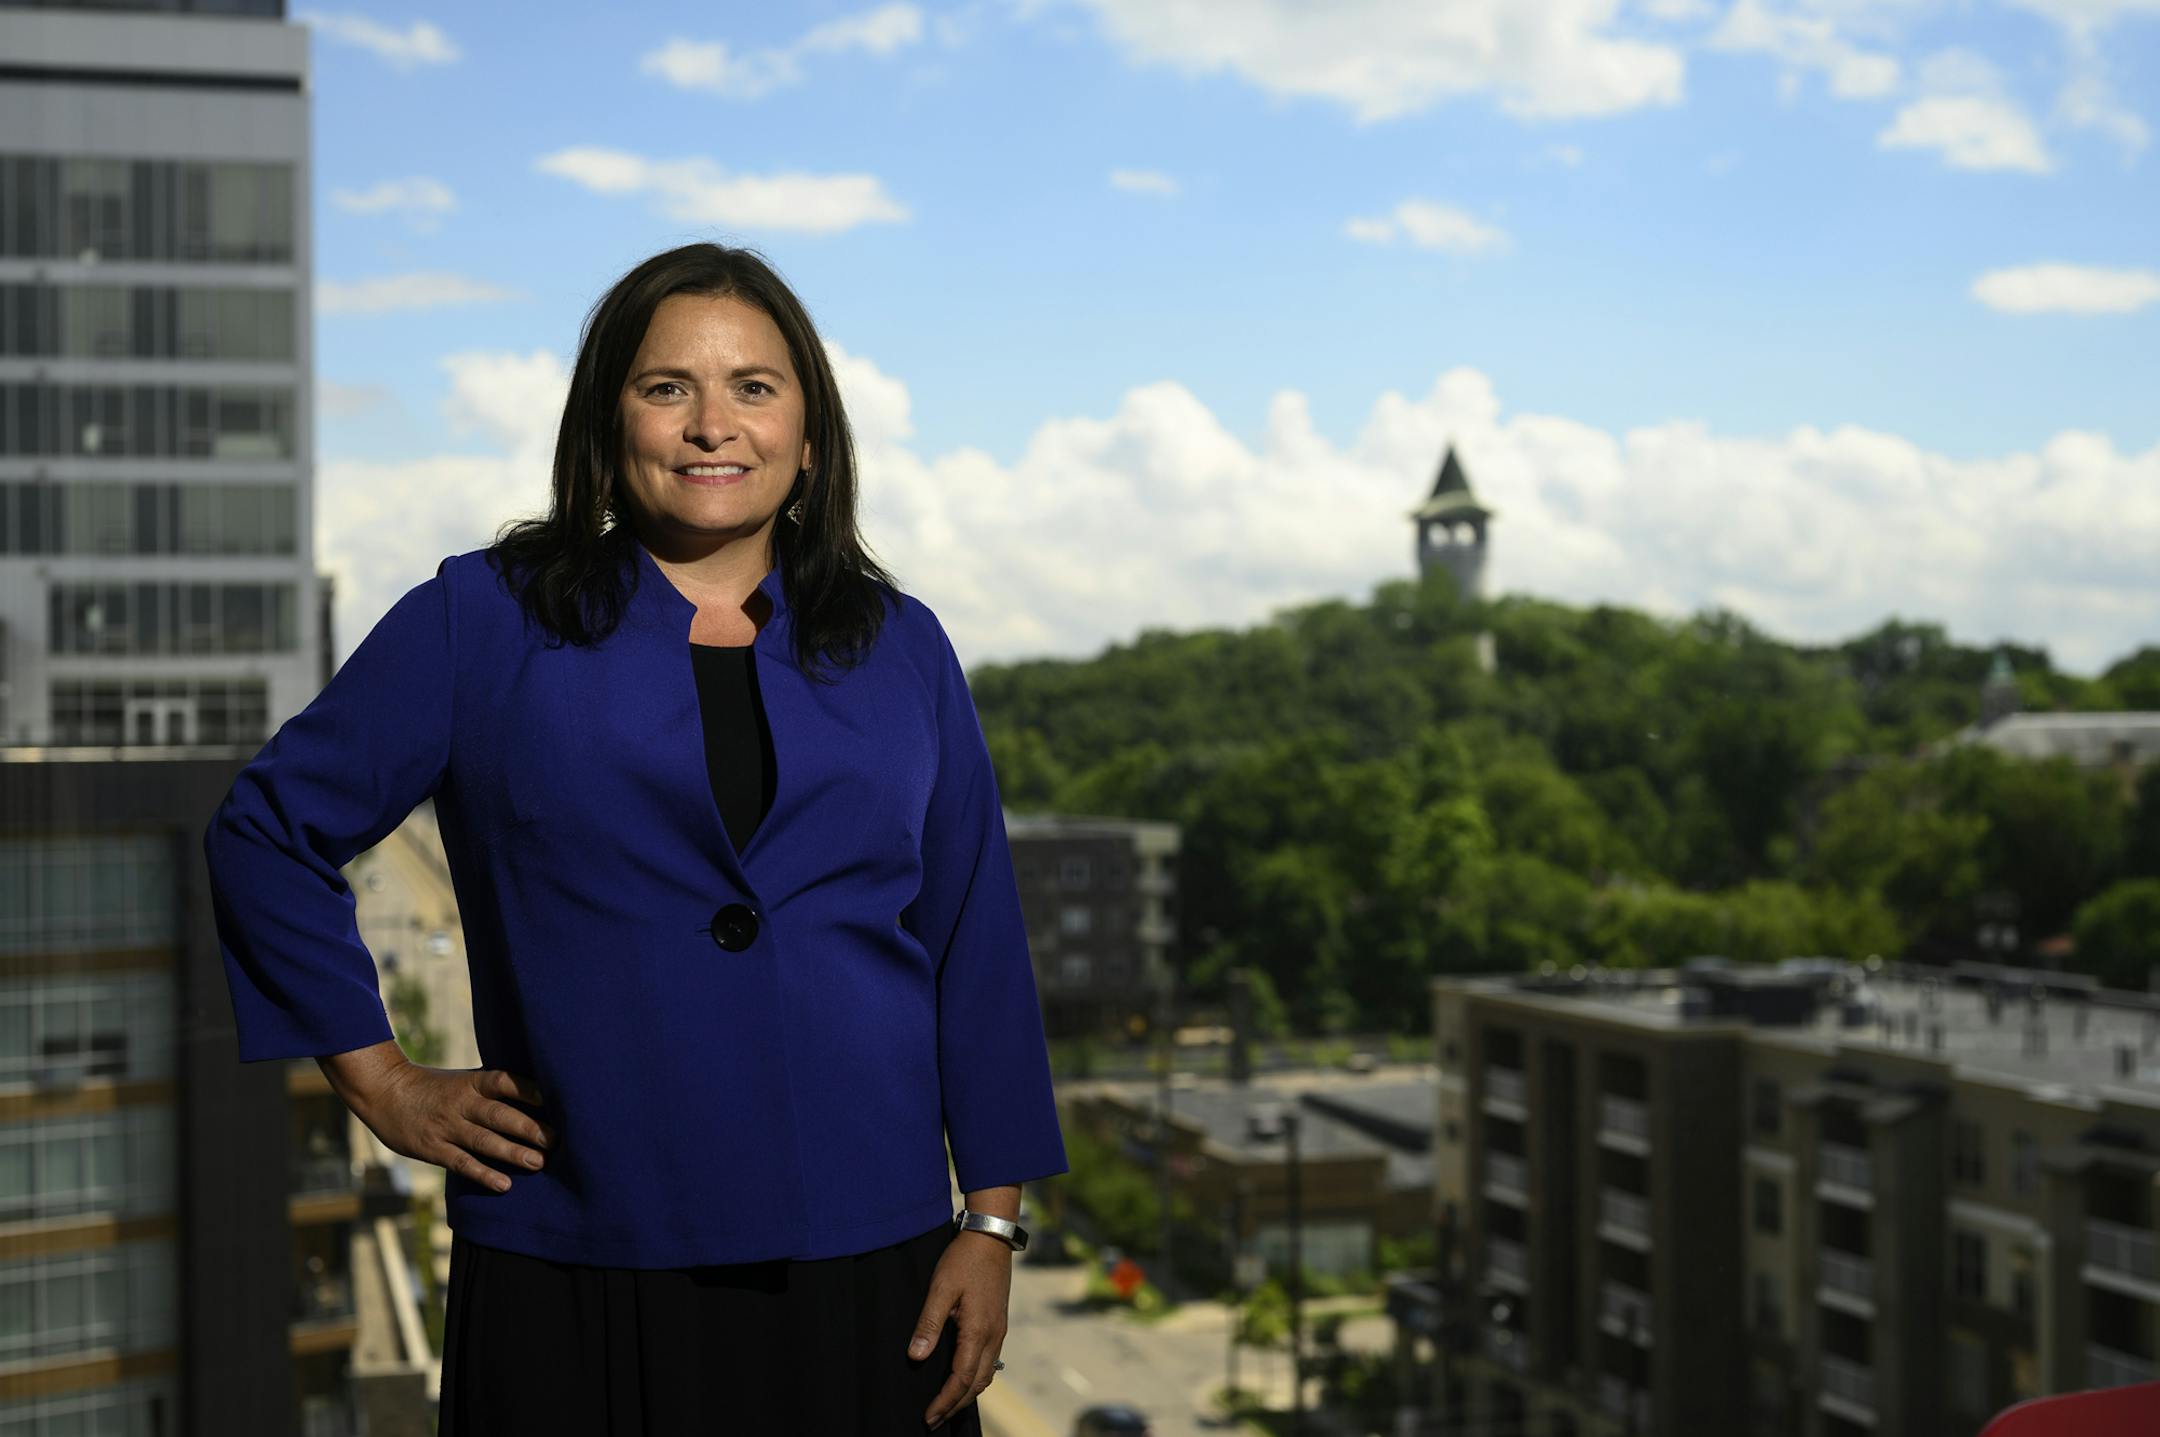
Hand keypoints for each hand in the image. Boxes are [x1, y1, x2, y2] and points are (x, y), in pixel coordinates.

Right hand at [333, 1050, 553, 1193]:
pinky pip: (462, 1163)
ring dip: (512, 1152)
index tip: (555, 1098)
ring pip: (483, 1141)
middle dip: (529, 1128)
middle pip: (499, 1114)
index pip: (504, 1082)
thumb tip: (538, 1094)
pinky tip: (504, 1185)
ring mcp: (447, 1127)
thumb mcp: (463, 1079)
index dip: (529, 1089)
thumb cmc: (434, 1086)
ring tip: (538, 1163)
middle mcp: (461, 1103)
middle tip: (556, 1140)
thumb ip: (493, 1088)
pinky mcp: (434, 1149)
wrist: (384, 1092)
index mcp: (472, 1082)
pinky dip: (483, 1174)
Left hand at [908, 1230, 1012, 1429]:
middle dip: (955, 1405)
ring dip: (967, 1394)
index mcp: (979, 1330)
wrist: (991, 1237)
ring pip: (986, 1375)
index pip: (961, 1378)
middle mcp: (993, 1336)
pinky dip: (976, 1378)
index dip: (945, 1401)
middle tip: (933, 1419)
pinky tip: (963, 1378)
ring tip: (946, 1405)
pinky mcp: (998, 1323)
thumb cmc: (964, 1260)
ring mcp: (999, 1330)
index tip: (928, 1416)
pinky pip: (990, 1361)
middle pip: (977, 1383)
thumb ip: (929, 1323)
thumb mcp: (941, 1288)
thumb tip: (916, 1356)